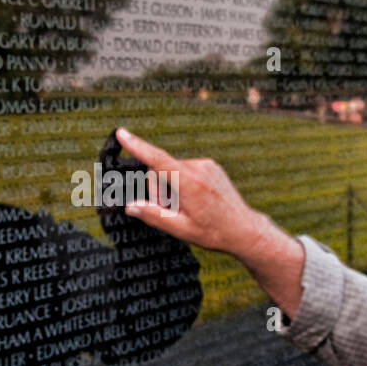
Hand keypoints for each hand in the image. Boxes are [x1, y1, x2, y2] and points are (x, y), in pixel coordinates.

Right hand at [115, 128, 305, 317]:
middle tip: (169, 212)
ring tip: (186, 210)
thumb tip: (131, 206)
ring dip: (170, 189)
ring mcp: (206, 165)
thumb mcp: (180, 229)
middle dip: (158, 191)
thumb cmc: (214, 232)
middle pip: (161, 171)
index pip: (158, 160)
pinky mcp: (210, 166)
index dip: (137, 146)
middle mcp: (198, 168)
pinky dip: (181, 184)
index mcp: (190, 183)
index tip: (122, 133)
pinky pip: (184, 170)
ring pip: (172, 171)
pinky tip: (194, 202)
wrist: (244, 229)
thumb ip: (153, 215)